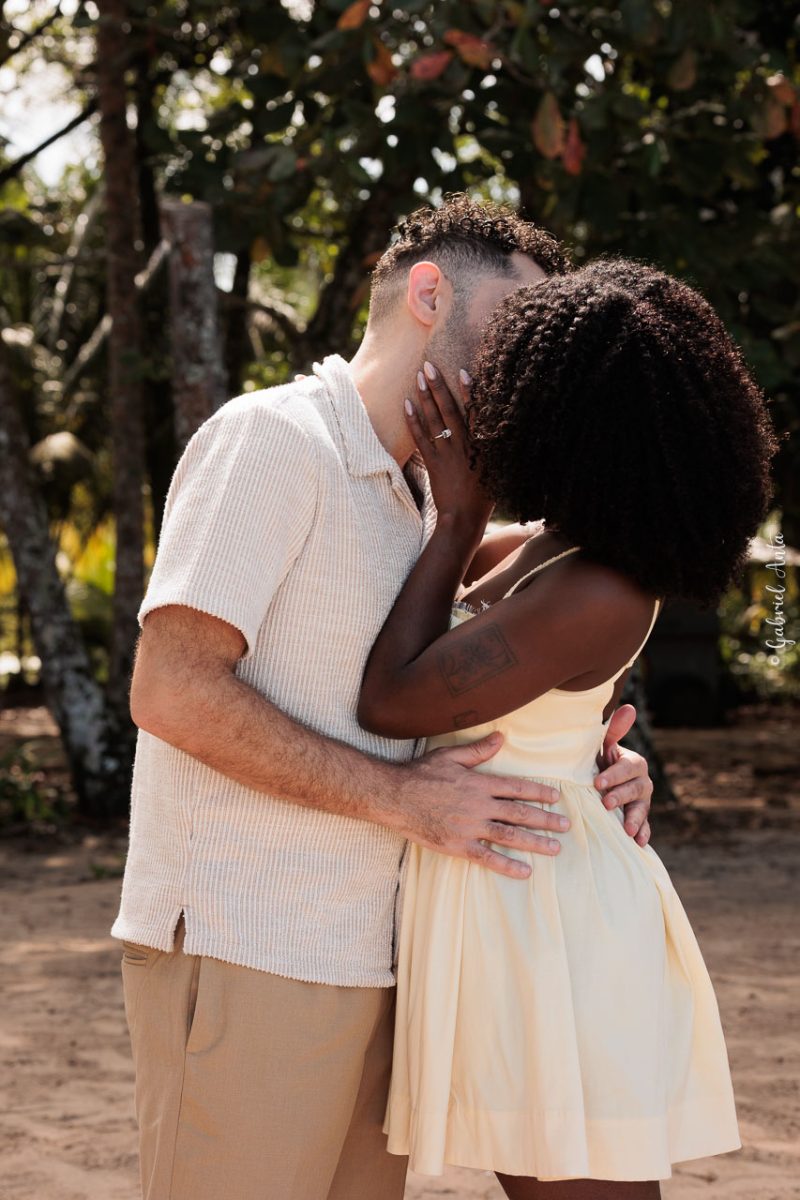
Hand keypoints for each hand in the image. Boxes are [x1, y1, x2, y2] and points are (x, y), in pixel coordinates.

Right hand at [395, 731, 568, 878]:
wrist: (396, 798)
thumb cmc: (420, 774)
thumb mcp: (450, 756)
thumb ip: (478, 750)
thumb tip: (501, 736)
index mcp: (479, 783)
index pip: (516, 788)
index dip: (538, 793)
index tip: (555, 798)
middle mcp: (479, 806)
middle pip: (520, 813)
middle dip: (545, 820)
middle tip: (566, 826)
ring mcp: (470, 827)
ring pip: (510, 836)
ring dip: (535, 842)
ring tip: (554, 848)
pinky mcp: (459, 845)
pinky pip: (488, 858)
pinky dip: (507, 865)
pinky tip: (525, 871)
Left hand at [405, 361, 493, 531]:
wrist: (463, 518)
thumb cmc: (484, 496)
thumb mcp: (497, 469)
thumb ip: (495, 448)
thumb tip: (498, 425)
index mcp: (482, 446)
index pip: (476, 413)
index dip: (469, 392)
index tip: (463, 372)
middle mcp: (462, 446)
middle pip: (449, 411)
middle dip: (438, 386)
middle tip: (429, 366)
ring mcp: (445, 454)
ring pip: (433, 421)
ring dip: (425, 397)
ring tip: (418, 377)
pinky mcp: (431, 463)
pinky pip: (420, 438)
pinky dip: (413, 421)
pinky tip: (406, 405)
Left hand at [594, 704, 653, 846]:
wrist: (600, 784)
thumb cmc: (600, 762)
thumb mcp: (604, 747)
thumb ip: (614, 731)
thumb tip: (629, 708)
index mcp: (633, 763)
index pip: (627, 768)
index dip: (614, 775)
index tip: (597, 783)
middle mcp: (642, 782)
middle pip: (635, 789)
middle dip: (621, 796)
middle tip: (606, 803)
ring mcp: (642, 802)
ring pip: (641, 809)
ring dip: (635, 818)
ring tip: (626, 829)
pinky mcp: (640, 818)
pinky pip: (645, 826)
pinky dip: (643, 834)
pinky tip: (638, 843)